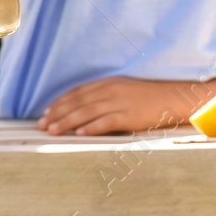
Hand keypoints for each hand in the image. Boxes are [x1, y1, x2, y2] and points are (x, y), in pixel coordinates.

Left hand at [36, 76, 196, 135]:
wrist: (173, 98)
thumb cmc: (149, 96)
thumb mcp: (125, 90)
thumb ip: (106, 96)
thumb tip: (86, 109)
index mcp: (109, 82)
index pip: (78, 92)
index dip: (60, 102)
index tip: (47, 112)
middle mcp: (111, 90)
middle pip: (78, 102)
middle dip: (58, 113)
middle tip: (42, 124)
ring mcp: (120, 102)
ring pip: (86, 112)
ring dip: (67, 122)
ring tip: (53, 130)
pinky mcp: (129, 115)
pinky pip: (105, 122)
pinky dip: (90, 127)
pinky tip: (78, 133)